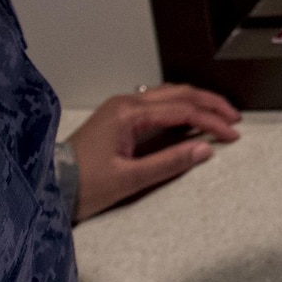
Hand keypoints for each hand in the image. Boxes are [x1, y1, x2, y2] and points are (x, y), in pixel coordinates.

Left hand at [67, 83, 240, 219]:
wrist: (48, 187)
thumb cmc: (82, 185)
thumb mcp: (129, 179)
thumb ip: (169, 163)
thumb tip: (203, 149)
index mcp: (128, 113)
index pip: (182, 110)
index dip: (211, 120)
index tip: (232, 133)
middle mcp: (125, 103)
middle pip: (178, 94)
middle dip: (209, 103)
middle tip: (233, 118)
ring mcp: (120, 109)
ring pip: (167, 96)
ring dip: (195, 103)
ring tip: (218, 116)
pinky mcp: (118, 119)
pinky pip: (155, 106)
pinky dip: (178, 110)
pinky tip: (189, 120)